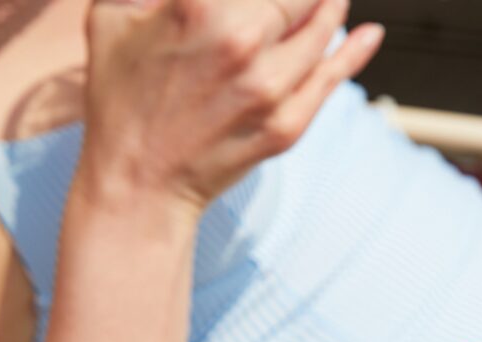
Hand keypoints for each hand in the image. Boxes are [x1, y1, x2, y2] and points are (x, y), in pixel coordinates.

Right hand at [80, 0, 383, 211]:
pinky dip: (353, 51)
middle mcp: (245, 44)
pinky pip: (330, 79)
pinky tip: (369, 34)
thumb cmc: (118, 100)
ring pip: (320, 29)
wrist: (137, 184)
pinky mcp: (287, 125)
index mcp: (201, 9)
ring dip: (329, 6)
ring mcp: (272, 89)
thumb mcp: (111, 17)